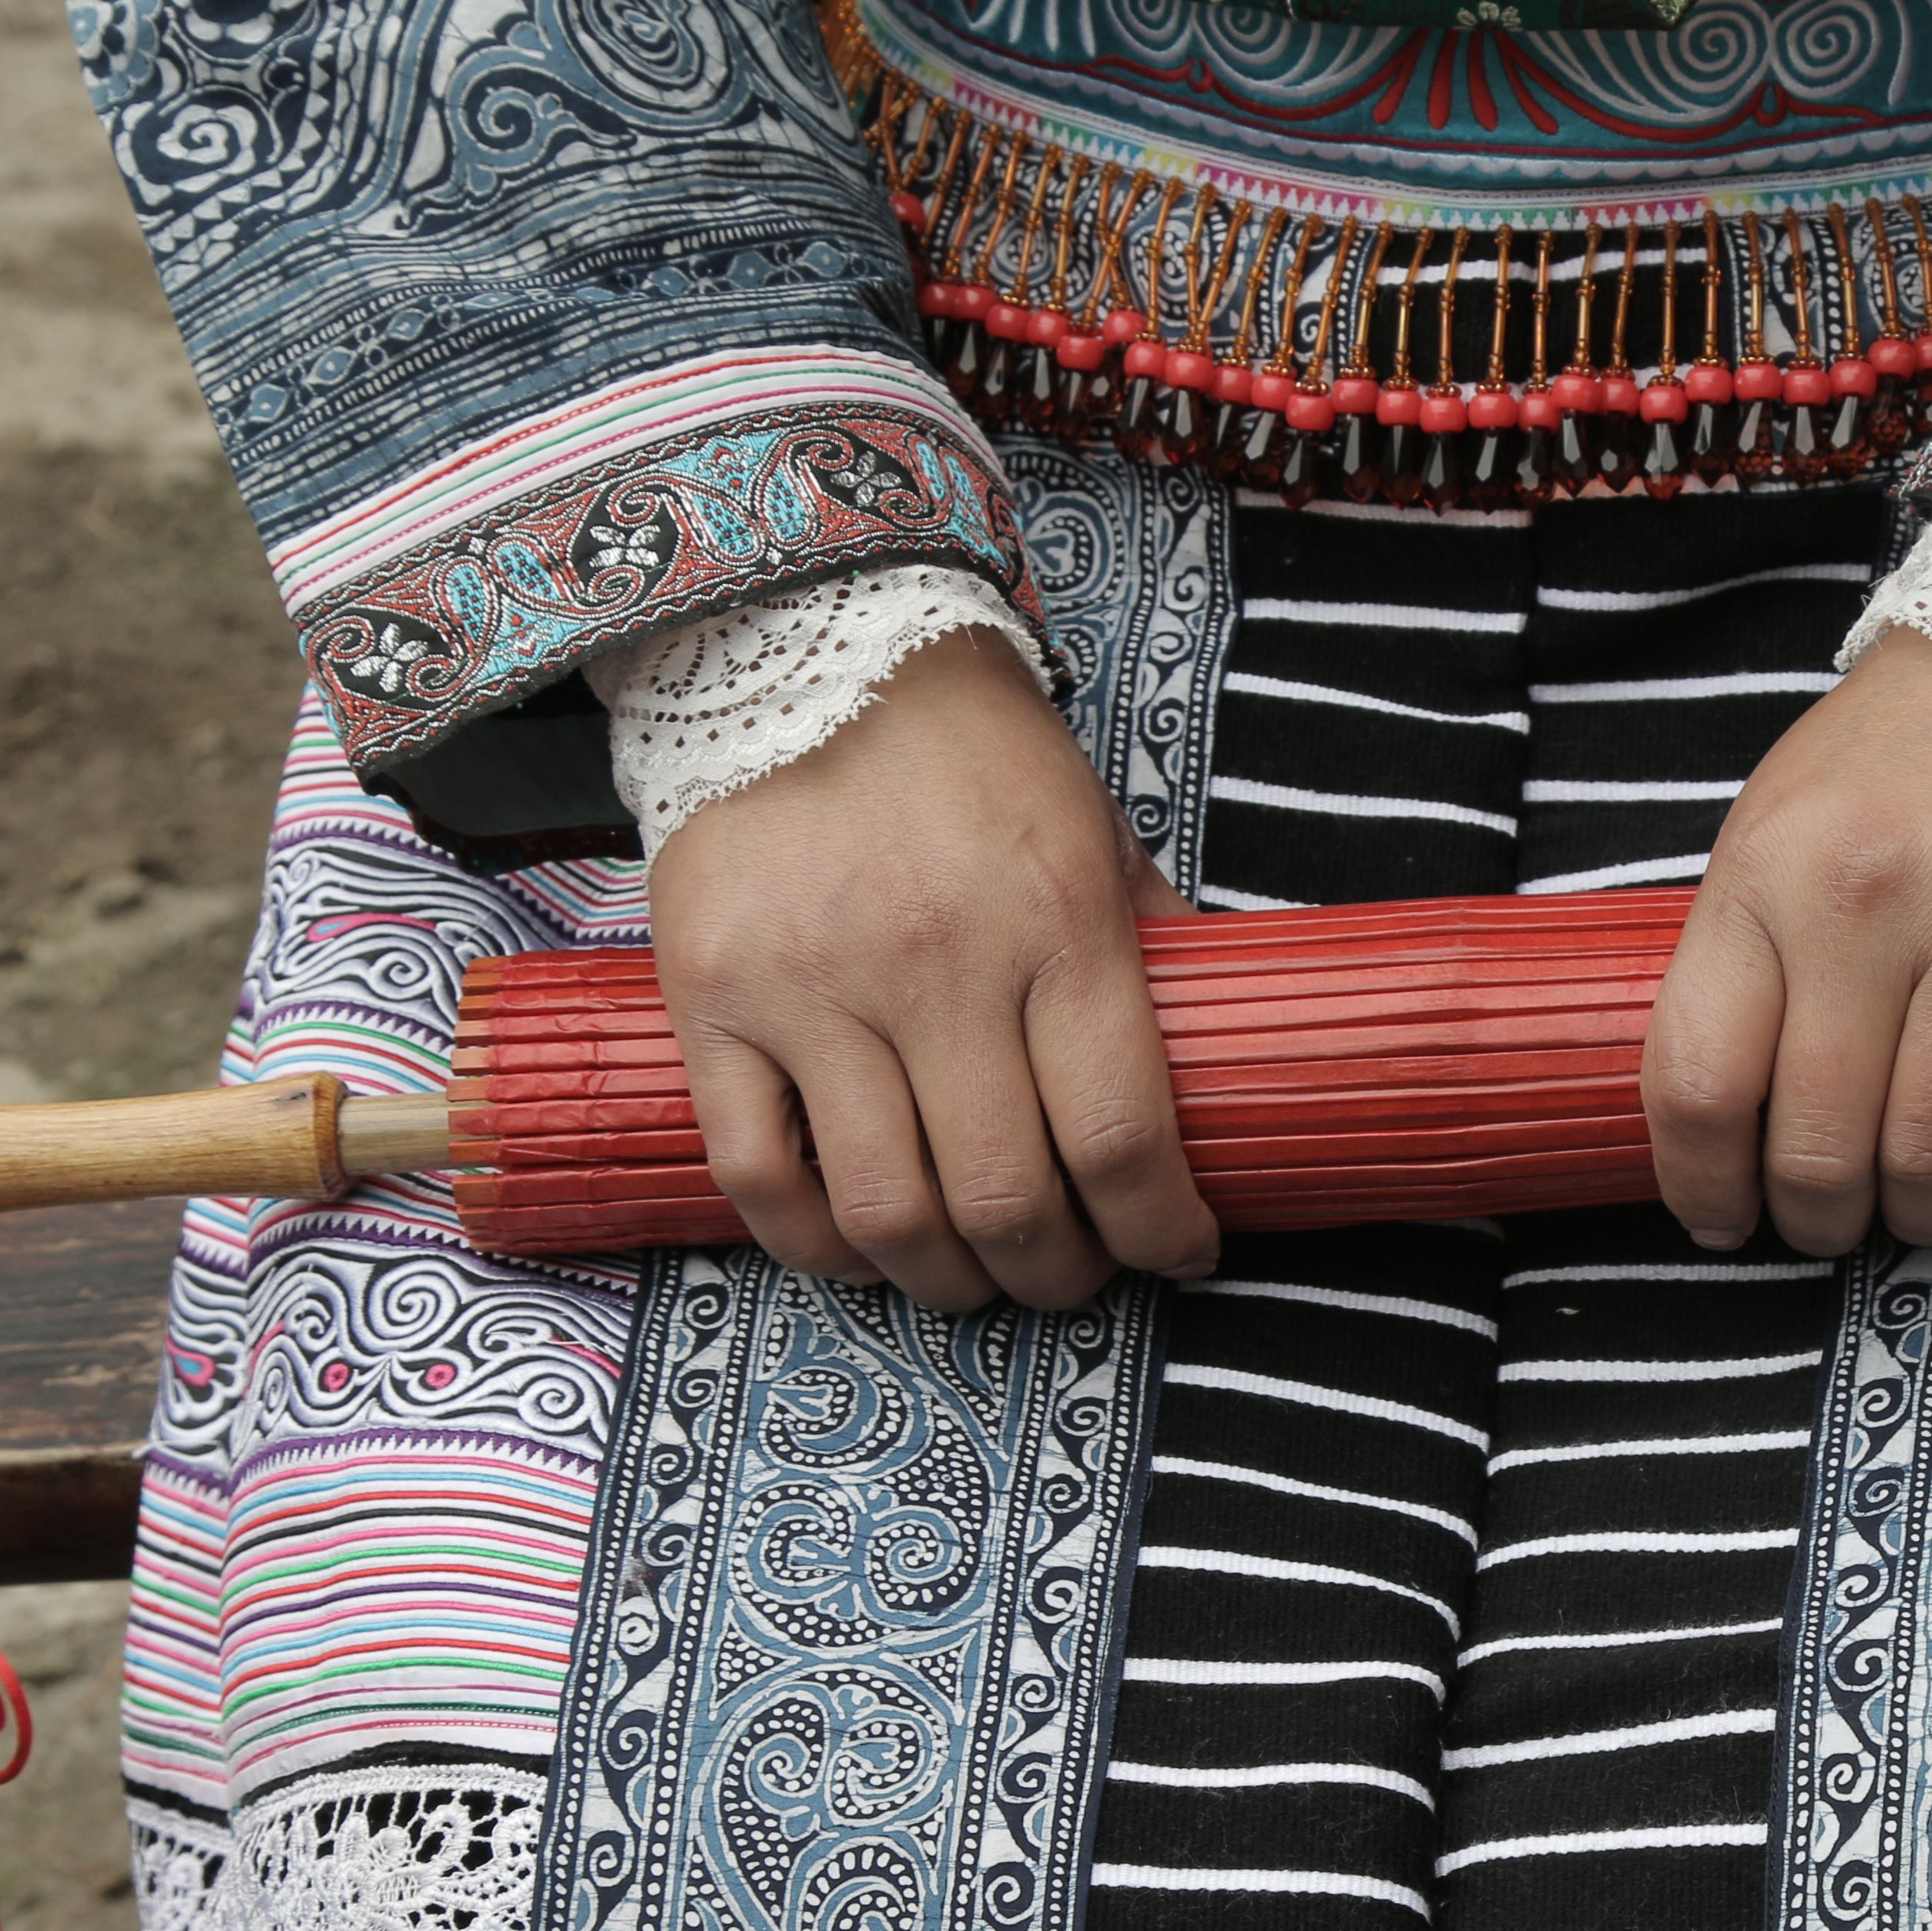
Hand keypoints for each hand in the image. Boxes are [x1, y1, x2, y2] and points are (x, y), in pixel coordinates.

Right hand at [646, 625, 1216, 1309]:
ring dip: (943, 1282)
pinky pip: (757, 1174)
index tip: (1178, 1253)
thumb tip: (1219, 1059)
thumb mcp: (1097, 831)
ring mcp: (812, 989)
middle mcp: (937, 966)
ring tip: (973, 1277)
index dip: (1161, 1231)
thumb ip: (1150, 948)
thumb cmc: (973, 753)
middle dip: (1056, 1275)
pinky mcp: (712, 1000)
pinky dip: (813, 1245)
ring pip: (885, 1212)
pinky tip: (857, 1247)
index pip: (1122, 1137)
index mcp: (1057, 924)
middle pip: (1006, 1200)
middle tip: (1071, 1275)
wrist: (806, 648)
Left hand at [1643, 623, 1931, 1257]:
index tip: (1716, 1217)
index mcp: (1766, 870)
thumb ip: (1751, 945)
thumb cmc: (1915, 742)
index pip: (1697, 1076)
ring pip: (1930, 1149)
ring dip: (1918, 1214)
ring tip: (1917, 1212)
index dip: (1695, 1180)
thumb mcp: (1787, 814)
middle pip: (1814, 1140)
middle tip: (1827, 1225)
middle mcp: (1866, 903)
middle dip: (1815, 1217)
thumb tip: (1727, 1104)